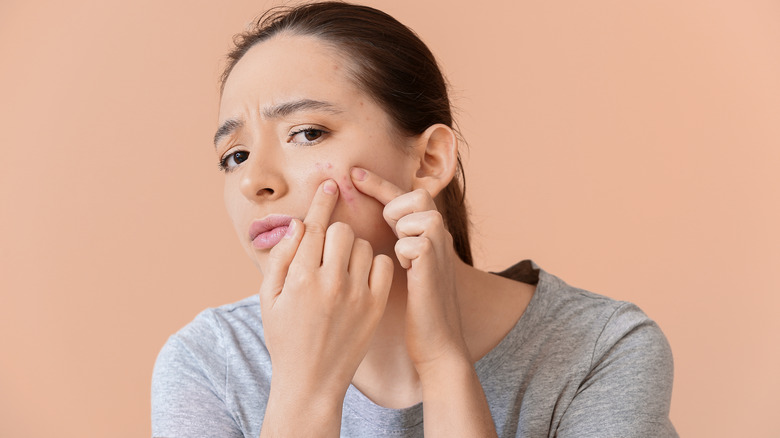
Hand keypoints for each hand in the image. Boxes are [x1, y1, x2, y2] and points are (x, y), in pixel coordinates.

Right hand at [259, 179, 393, 400]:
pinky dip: (373, 265)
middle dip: (334, 234)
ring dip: (352, 250)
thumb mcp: (269, 299)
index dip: (322, 202)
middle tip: (328, 251)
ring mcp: (356, 295)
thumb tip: (299, 226)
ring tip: (342, 270)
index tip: (330, 184)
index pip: (314, 228)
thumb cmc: (284, 339)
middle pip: (341, 232)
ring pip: (362, 246)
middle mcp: (330, 282)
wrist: (311, 382)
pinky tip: (361, 277)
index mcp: (300, 278)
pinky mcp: (375, 306)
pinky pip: (382, 265)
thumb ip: (281, 259)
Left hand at [350, 167, 469, 374]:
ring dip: (402, 229)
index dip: (380, 184)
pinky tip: (410, 274)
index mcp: (429, 236)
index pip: (404, 197)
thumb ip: (397, 245)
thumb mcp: (408, 270)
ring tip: (405, 258)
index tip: (353, 175)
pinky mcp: (434, 262)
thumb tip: (369, 230)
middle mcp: (439, 236)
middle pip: (417, 194)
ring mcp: (440, 247)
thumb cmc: (417, 312)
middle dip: (396, 206)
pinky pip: (411, 240)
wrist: (437, 342)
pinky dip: (404, 252)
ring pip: (416, 212)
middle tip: (391, 232)